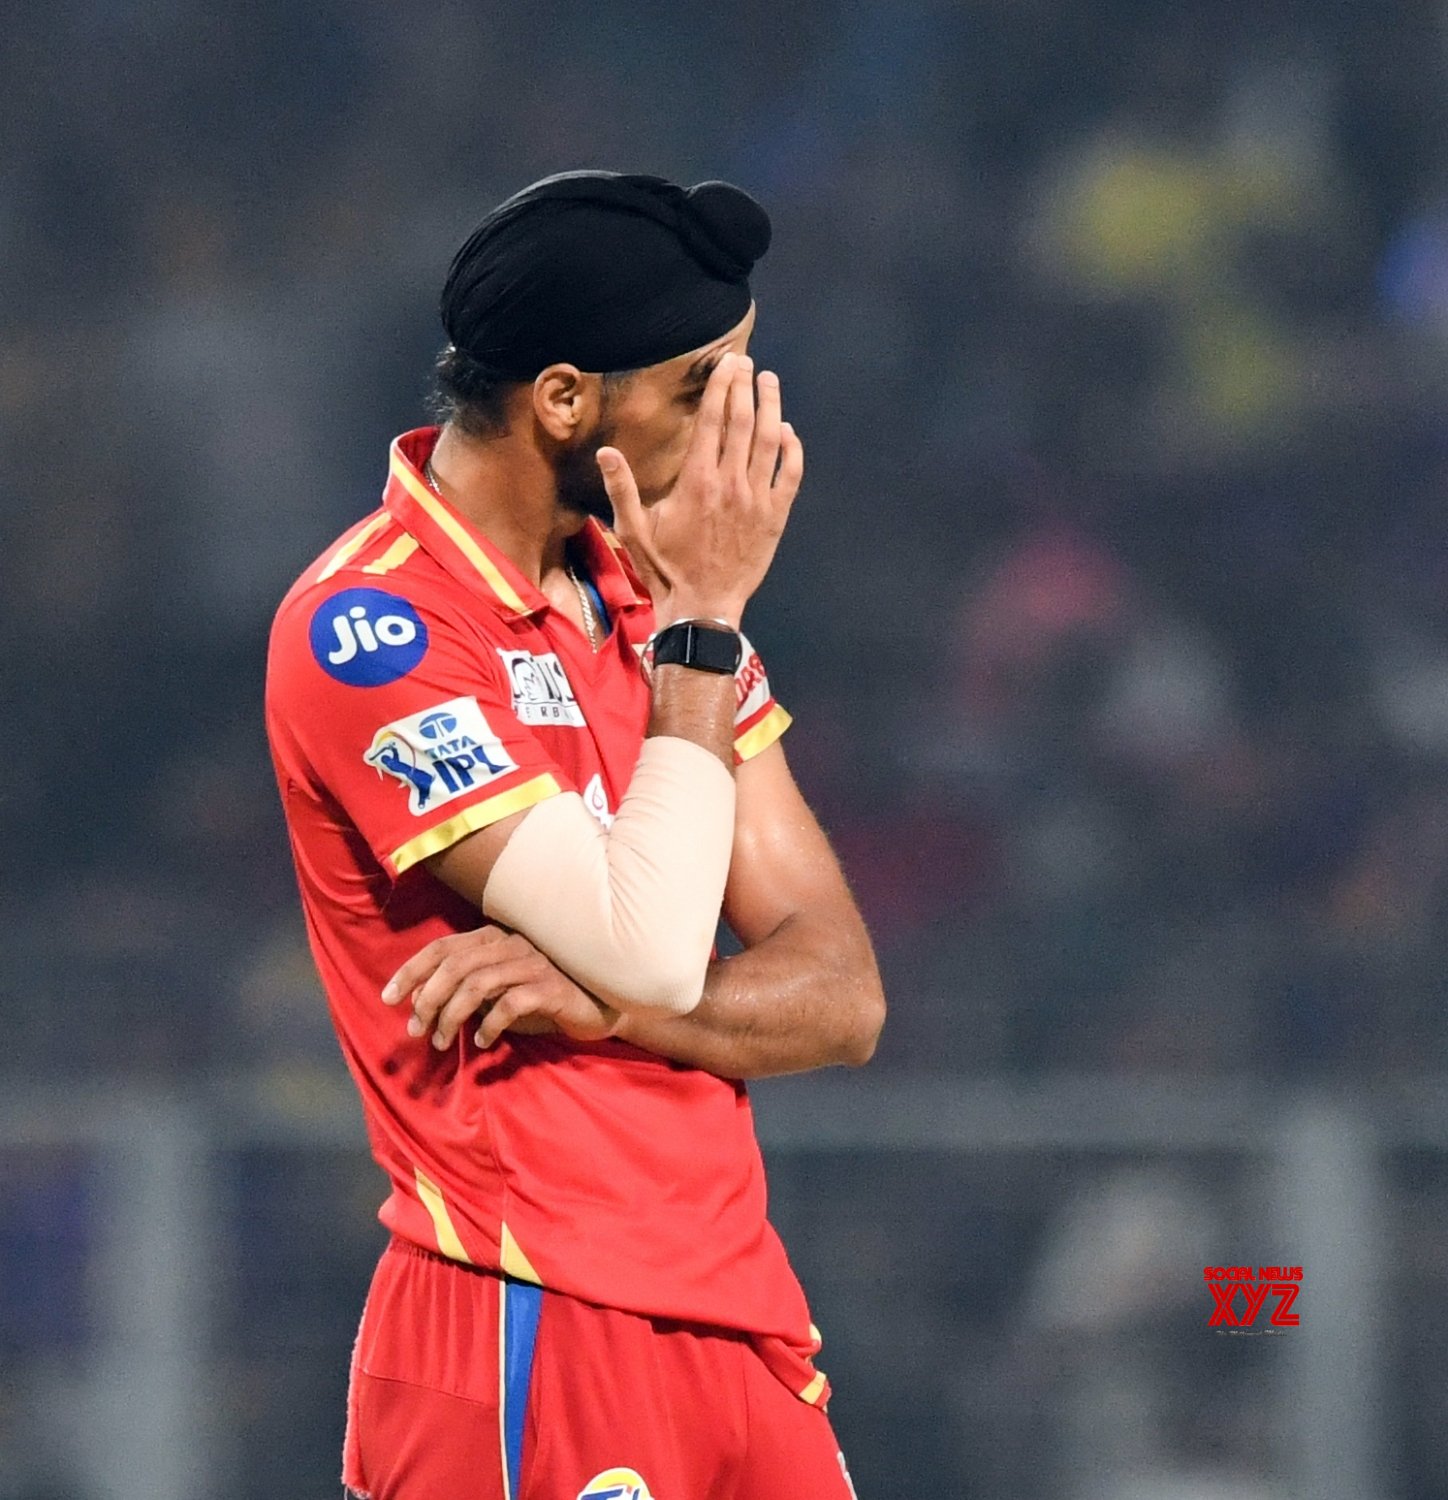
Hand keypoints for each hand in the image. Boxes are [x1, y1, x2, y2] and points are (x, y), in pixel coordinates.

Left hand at [382, 926, 620, 1049]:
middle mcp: (511, 943)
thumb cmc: (540, 997)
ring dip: (453, 1016)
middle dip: (428, 999)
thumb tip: (421, 1003)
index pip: (442, 947)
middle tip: (416, 1030)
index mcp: (492, 938)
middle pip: (455, 965)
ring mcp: (533, 963)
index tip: (387, 998)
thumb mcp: (496, 992)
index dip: (411, 970)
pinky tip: (484, 1042)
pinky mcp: (551, 987)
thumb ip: (464, 990)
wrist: (597, 1005)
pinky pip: (511, 1004)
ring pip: (479, 984)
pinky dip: (490, 1024)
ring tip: (443, 1042)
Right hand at [598, 352, 803, 627]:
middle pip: (743, 421)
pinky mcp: (775, 517)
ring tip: (769, 381)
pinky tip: (787, 432)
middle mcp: (731, 483)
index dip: (721, 387)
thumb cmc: (665, 570)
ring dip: (772, 406)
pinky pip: (791, 475)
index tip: (726, 363)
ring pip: (770, 441)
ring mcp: (757, 499)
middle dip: (745, 386)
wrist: (703, 607)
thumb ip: (621, 488)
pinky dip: (792, 449)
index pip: (712, 420)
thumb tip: (605, 451)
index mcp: (697, 481)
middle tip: (746, 363)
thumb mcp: (634, 530)